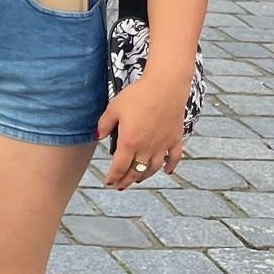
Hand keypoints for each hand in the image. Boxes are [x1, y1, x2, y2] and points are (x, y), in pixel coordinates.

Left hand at [96, 73, 187, 189]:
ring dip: (145, 176)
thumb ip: (104, 124)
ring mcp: (163, 145)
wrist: (165, 88)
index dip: (113, 176)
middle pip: (136, 171)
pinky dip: (170, 166)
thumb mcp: (114, 108)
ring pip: (154, 168)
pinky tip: (167, 171)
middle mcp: (147, 148)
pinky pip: (174, 158)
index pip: (119, 166)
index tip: (109, 182)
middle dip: (127, 180)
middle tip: (120, 185)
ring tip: (137, 179)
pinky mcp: (175, 139)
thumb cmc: (137, 96)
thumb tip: (97, 136)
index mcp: (129, 142)